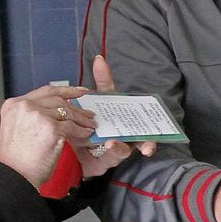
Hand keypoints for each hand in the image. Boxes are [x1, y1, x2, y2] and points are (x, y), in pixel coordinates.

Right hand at [0, 83, 97, 185]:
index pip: (45, 91)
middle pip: (58, 100)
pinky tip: (86, 133)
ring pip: (67, 112)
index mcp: (15, 105)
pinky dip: (82, 130)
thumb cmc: (17, 158)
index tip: (78, 91)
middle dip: (76, 107)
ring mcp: (38, 116)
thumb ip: (31, 115)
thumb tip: (51, 110)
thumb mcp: (17, 127)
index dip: (65, 90)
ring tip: (90, 124)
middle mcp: (25, 106)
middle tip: (88, 112)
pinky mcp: (51, 128)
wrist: (15, 173)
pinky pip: (72, 126)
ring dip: (82, 119)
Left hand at [75, 55, 157, 177]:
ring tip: (112, 143)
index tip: (152, 146)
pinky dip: (103, 153)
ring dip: (120, 149)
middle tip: (147, 148)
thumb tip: (99, 58)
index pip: (144, 132)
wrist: (68, 139)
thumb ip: (103, 82)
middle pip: (140, 144)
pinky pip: (103, 160)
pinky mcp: (99, 162)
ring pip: (121, 152)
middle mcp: (124, 140)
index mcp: (127, 126)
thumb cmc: (90, 119)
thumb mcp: (99, 100)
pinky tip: (101, 146)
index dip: (150, 141)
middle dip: (146, 146)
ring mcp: (112, 152)